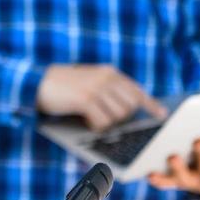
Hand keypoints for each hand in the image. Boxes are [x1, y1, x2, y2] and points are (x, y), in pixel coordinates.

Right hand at [35, 64, 166, 130]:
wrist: (37, 82)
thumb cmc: (63, 86)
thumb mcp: (89, 81)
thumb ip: (108, 89)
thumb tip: (127, 110)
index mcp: (109, 72)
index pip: (137, 90)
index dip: (151, 105)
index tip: (162, 115)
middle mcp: (107, 78)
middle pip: (129, 107)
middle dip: (121, 119)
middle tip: (103, 119)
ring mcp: (97, 88)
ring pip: (117, 117)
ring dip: (106, 124)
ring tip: (90, 118)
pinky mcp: (86, 100)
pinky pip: (102, 122)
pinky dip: (95, 127)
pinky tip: (85, 122)